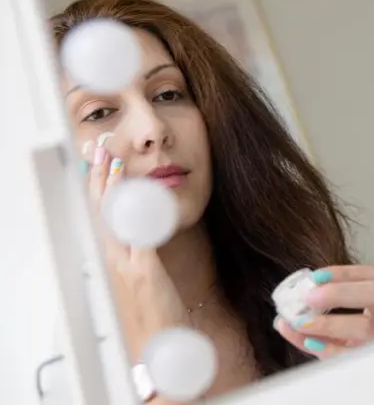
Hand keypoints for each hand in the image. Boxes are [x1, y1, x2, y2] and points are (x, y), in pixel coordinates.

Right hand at [85, 139, 188, 359]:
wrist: (155, 347)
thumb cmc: (153, 312)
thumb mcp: (141, 274)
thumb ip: (138, 247)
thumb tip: (138, 221)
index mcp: (110, 258)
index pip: (98, 213)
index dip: (96, 184)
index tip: (97, 159)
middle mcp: (110, 260)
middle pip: (100, 209)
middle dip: (99, 175)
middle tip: (100, 147)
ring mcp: (124, 266)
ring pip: (113, 217)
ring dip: (113, 186)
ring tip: (115, 160)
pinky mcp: (142, 273)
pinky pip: (138, 236)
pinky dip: (137, 213)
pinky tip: (140, 195)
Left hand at [274, 265, 373, 357]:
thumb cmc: (358, 354)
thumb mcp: (343, 335)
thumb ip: (319, 323)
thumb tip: (284, 319)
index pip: (371, 278)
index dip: (343, 274)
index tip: (315, 277)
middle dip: (339, 292)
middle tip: (308, 298)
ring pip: (365, 327)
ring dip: (329, 322)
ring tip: (302, 322)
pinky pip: (352, 356)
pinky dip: (329, 349)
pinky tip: (310, 344)